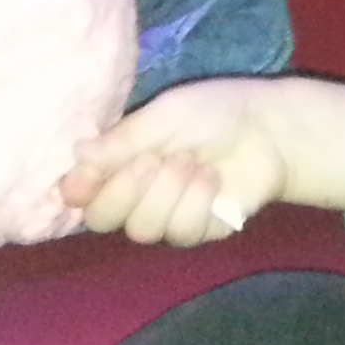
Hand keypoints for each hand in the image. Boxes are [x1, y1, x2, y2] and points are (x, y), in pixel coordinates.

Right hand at [62, 78, 291, 246]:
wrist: (269, 128)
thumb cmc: (213, 111)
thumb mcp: (166, 114)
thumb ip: (123, 140)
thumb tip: (75, 155)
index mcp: (120, 163)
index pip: (82, 193)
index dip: (78, 190)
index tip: (85, 179)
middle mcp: (135, 195)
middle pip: (102, 219)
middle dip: (124, 191)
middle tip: (151, 160)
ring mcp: (165, 217)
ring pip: (142, 229)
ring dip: (167, 193)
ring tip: (192, 162)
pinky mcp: (197, 232)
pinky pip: (181, 232)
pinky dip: (196, 202)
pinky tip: (212, 179)